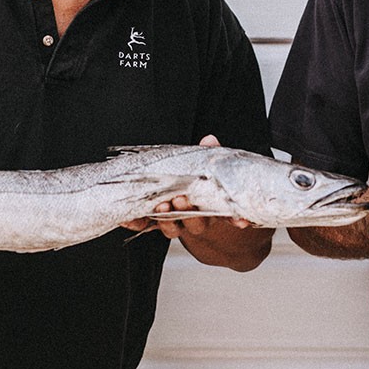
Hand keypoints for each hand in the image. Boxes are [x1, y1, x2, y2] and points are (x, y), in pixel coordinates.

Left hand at [126, 135, 249, 237]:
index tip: (241, 221)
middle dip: (189, 214)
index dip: (234, 219)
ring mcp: (175, 223)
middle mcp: (195, 220)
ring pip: (173, 228)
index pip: (226, 215)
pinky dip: (136, 222)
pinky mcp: (154, 224)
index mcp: (211, 207)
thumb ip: (208, 156)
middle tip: (181, 200)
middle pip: (196, 224)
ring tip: (161, 206)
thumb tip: (209, 139)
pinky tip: (128, 219)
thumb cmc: (196, 182)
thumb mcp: (204, 167)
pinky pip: (145, 226)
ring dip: (167, 219)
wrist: (177, 198)